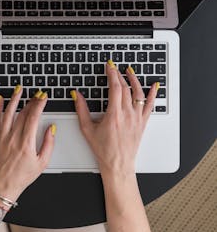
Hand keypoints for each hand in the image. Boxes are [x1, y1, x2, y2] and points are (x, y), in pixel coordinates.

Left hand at [0, 87, 55, 201]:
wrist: (3, 185)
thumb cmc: (23, 176)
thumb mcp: (42, 163)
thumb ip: (49, 144)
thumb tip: (52, 129)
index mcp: (26, 144)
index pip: (33, 118)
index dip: (39, 105)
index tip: (43, 97)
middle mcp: (13, 138)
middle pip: (22, 113)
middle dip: (31, 101)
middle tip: (37, 93)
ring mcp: (2, 137)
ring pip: (8, 113)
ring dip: (14, 99)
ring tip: (19, 89)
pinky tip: (1, 101)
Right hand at [72, 61, 158, 177]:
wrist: (118, 164)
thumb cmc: (104, 149)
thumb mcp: (87, 129)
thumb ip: (81, 110)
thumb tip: (76, 95)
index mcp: (114, 115)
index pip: (115, 87)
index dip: (112, 74)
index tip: (109, 67)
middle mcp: (128, 114)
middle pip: (126, 88)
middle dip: (120, 75)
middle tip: (114, 68)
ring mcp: (137, 118)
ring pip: (139, 93)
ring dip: (134, 80)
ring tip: (130, 71)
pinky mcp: (143, 122)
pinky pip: (150, 105)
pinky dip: (153, 93)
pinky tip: (155, 85)